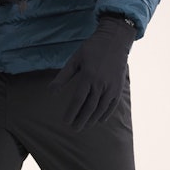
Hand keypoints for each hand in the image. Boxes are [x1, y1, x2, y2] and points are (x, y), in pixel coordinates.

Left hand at [49, 15, 135, 129]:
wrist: (115, 40)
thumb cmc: (91, 48)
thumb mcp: (75, 60)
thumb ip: (63, 77)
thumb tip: (51, 91)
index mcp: (88, 76)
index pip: (78, 100)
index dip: (71, 112)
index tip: (65, 121)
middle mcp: (100, 83)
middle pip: (89, 107)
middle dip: (81, 120)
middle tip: (74, 128)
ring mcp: (111, 86)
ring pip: (101, 108)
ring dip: (92, 119)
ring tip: (84, 126)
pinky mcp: (119, 87)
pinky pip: (112, 105)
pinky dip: (106, 114)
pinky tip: (99, 120)